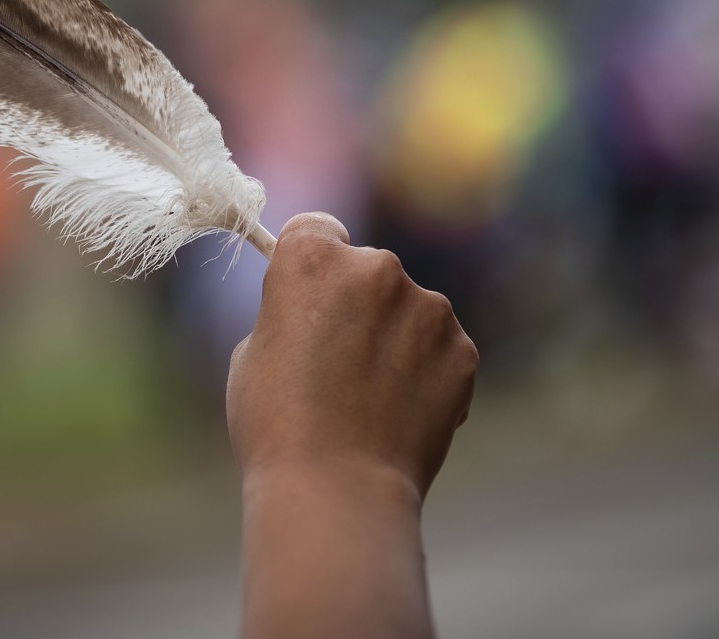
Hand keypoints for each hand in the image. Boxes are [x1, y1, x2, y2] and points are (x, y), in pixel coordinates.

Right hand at [228, 213, 477, 638]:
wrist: (337, 489)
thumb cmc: (277, 425)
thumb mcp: (255, 351)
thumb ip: (291, 312)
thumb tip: (317, 312)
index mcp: (313, 258)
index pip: (316, 228)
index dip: (311, 261)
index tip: (310, 295)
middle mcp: (376, 267)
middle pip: (367, 268)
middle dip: (357, 302)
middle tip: (339, 361)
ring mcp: (427, 306)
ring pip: (409, 309)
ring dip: (396, 336)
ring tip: (371, 397)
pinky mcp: (463, 348)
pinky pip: (441, 347)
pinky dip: (426, 370)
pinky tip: (402, 411)